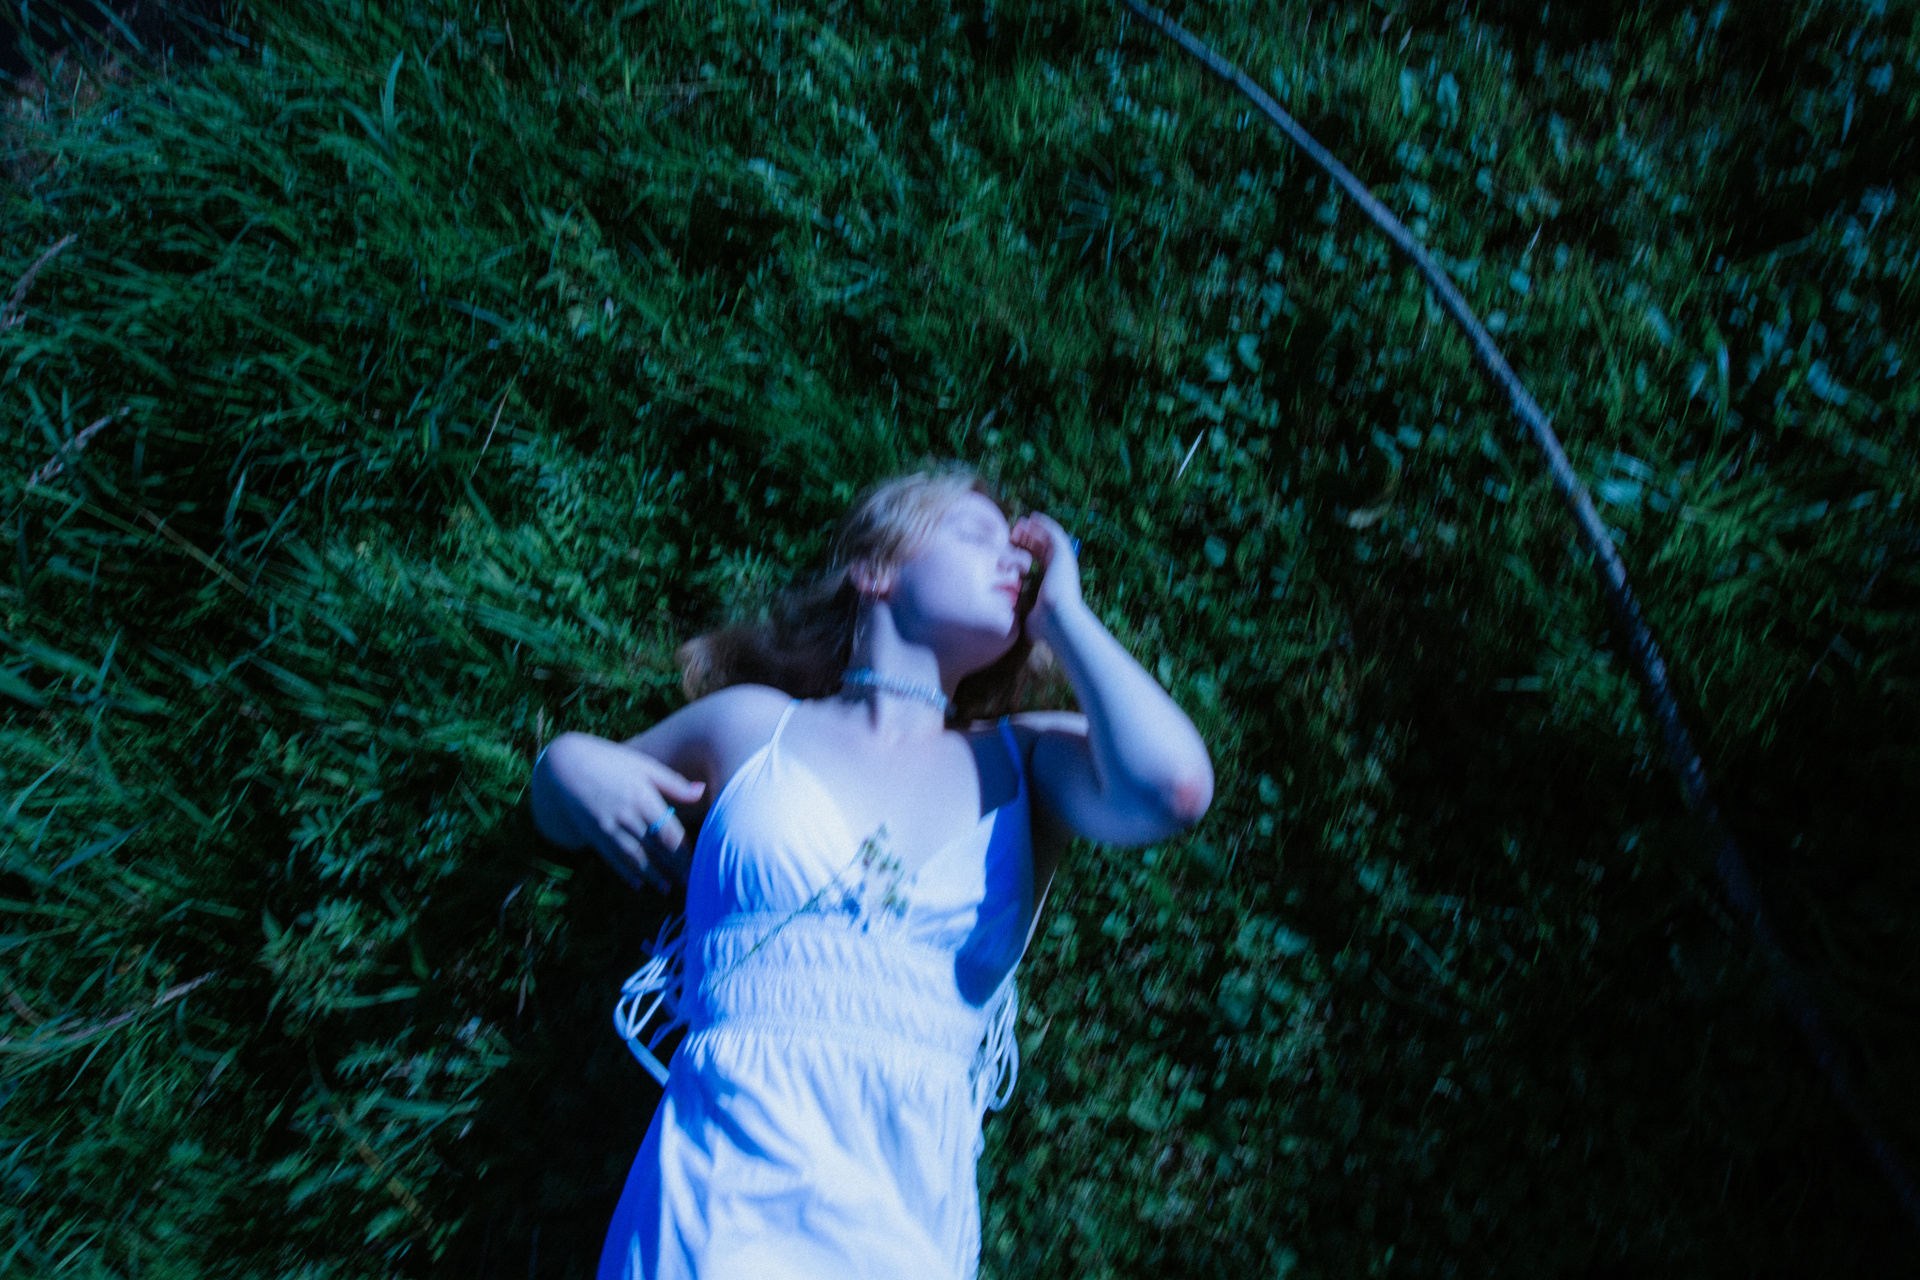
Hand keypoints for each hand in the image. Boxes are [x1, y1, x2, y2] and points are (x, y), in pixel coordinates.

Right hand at [533, 734, 705, 891]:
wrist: (565, 766)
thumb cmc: (610, 761)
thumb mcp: (643, 765)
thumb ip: (672, 782)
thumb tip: (702, 791)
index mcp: (642, 797)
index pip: (668, 832)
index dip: (683, 851)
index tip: (698, 864)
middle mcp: (626, 816)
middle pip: (654, 848)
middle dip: (673, 867)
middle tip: (690, 883)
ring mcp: (608, 827)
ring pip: (634, 857)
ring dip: (652, 875)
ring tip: (667, 889)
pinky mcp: (594, 834)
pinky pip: (612, 858)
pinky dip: (625, 872)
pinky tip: (638, 884)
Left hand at [1009, 511, 1083, 646]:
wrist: (1057, 620)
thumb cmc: (1044, 625)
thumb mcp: (1029, 616)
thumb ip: (1022, 612)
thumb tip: (1010, 620)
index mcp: (1054, 579)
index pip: (1041, 558)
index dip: (1028, 548)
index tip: (1014, 542)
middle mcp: (1061, 568)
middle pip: (1045, 546)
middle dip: (1030, 536)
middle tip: (1015, 530)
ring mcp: (1064, 561)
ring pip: (1050, 537)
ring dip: (1036, 528)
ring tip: (1022, 522)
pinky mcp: (1064, 555)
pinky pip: (1055, 534)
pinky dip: (1045, 525)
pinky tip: (1032, 519)